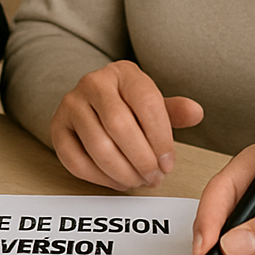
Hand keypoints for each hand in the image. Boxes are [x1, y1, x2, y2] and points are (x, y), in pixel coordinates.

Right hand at [49, 61, 202, 189]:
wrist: (90, 102)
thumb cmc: (126, 104)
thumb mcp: (151, 102)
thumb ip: (174, 110)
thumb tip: (196, 112)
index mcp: (123, 72)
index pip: (147, 103)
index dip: (161, 139)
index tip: (169, 163)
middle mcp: (93, 83)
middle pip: (120, 126)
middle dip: (142, 160)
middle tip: (155, 178)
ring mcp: (71, 105)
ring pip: (99, 146)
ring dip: (124, 172)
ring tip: (139, 182)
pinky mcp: (57, 129)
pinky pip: (76, 161)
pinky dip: (100, 179)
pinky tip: (118, 181)